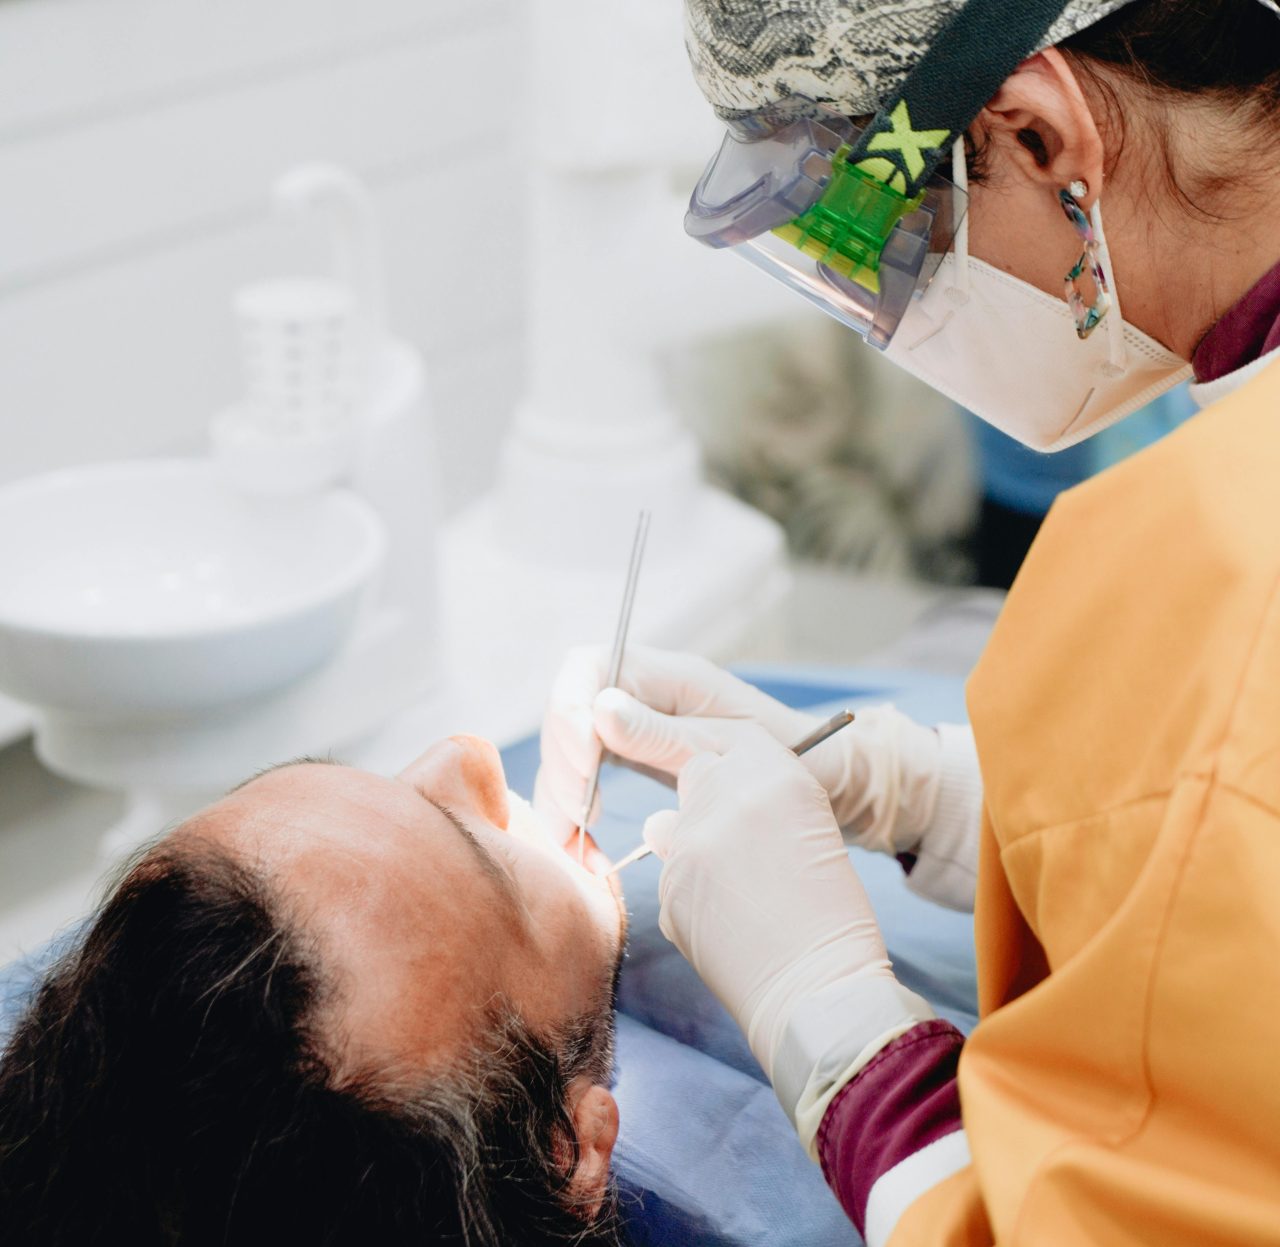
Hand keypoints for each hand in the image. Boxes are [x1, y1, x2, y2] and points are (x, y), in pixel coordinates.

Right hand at [535, 644, 944, 856]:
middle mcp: (644, 693)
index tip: (585, 765)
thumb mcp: (730, 744)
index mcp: (670, 674)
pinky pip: (586, 777)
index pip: (591, 666)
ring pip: (570, 748)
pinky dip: (575, 811)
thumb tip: (598, 711)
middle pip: (570, 711)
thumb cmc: (792, 754)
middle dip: (562, 764)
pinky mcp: (634, 759)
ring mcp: (635, 726)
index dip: (571, 709)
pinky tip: (581, 844)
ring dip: (560, 794)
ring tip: (573, 843)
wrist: (828, 784)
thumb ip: (664, 731)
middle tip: (576, 819)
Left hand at [641, 726, 894, 1082]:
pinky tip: (727, 921)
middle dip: (708, 796)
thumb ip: (744, 801)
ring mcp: (689, 845)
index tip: (734, 776)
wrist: (819, 989)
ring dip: (693, 846)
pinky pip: (669, 876)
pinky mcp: (668, 889)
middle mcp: (725, 798)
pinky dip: (689, 892)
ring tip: (740, 889)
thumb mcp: (809, 831)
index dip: (730, 756)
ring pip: (671, 825)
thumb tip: (664, 815)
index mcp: (774, 776)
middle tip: (741, 841)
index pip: (731, 737)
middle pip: (695, 772)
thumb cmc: (830, 913)